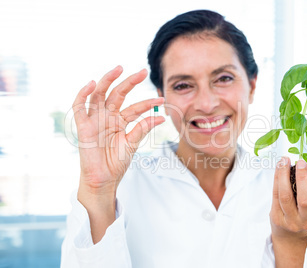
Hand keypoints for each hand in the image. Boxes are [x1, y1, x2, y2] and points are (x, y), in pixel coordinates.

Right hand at [72, 66, 164, 194]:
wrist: (104, 179)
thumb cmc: (116, 162)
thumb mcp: (132, 144)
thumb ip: (142, 129)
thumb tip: (160, 116)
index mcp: (120, 121)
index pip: (135, 107)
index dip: (148, 103)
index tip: (162, 99)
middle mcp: (108, 117)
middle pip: (117, 94)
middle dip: (129, 82)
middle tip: (143, 72)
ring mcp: (95, 119)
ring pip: (99, 94)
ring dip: (107, 81)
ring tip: (119, 69)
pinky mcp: (82, 126)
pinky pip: (79, 107)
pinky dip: (83, 94)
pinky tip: (92, 84)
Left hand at [270, 157, 306, 266]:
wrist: (289, 233)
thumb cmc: (305, 209)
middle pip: (305, 199)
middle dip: (303, 178)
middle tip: (300, 161)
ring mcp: (290, 220)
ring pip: (286, 197)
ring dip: (284, 176)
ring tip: (285, 161)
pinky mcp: (277, 217)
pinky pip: (275, 195)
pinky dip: (277, 179)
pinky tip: (279, 168)